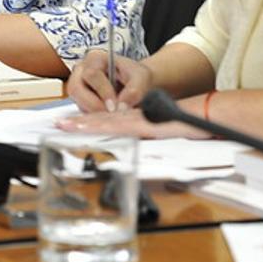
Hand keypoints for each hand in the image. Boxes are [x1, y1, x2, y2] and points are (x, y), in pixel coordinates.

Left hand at [55, 106, 207, 138]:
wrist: (205, 113)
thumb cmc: (187, 124)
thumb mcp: (163, 133)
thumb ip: (148, 137)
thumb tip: (137, 148)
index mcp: (136, 120)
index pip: (107, 121)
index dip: (87, 122)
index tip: (68, 125)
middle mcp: (134, 118)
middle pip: (102, 120)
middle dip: (79, 123)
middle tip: (57, 125)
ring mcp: (139, 121)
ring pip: (107, 122)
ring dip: (86, 124)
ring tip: (66, 126)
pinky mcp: (146, 126)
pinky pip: (122, 127)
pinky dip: (105, 128)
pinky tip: (94, 130)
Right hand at [66, 49, 153, 112]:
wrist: (137, 85)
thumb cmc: (136, 76)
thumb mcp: (141, 78)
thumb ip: (134, 90)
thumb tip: (122, 106)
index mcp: (95, 58)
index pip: (92, 74)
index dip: (102, 91)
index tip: (115, 105)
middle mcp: (82, 71)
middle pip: (75, 88)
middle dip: (93, 105)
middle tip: (111, 114)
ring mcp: (79, 87)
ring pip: (77, 102)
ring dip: (94, 112)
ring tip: (113, 115)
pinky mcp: (81, 102)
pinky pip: (82, 112)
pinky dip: (95, 118)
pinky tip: (109, 117)